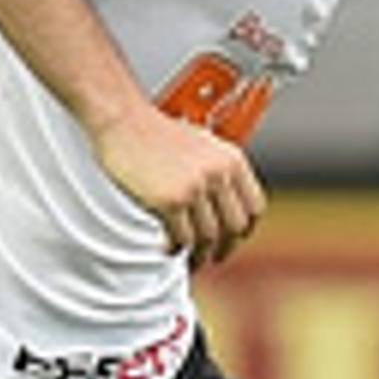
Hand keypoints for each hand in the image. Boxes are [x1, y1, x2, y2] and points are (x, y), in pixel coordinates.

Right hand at [94, 103, 265, 264]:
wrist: (123, 120)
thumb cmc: (153, 130)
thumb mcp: (200, 143)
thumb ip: (216, 169)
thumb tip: (221, 199)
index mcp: (231, 159)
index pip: (255, 206)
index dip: (247, 228)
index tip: (236, 238)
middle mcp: (218, 173)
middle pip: (234, 228)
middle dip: (225, 248)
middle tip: (216, 256)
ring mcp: (195, 188)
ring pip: (207, 237)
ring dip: (198, 254)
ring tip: (189, 258)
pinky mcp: (170, 200)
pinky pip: (181, 238)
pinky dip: (175, 248)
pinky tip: (168, 247)